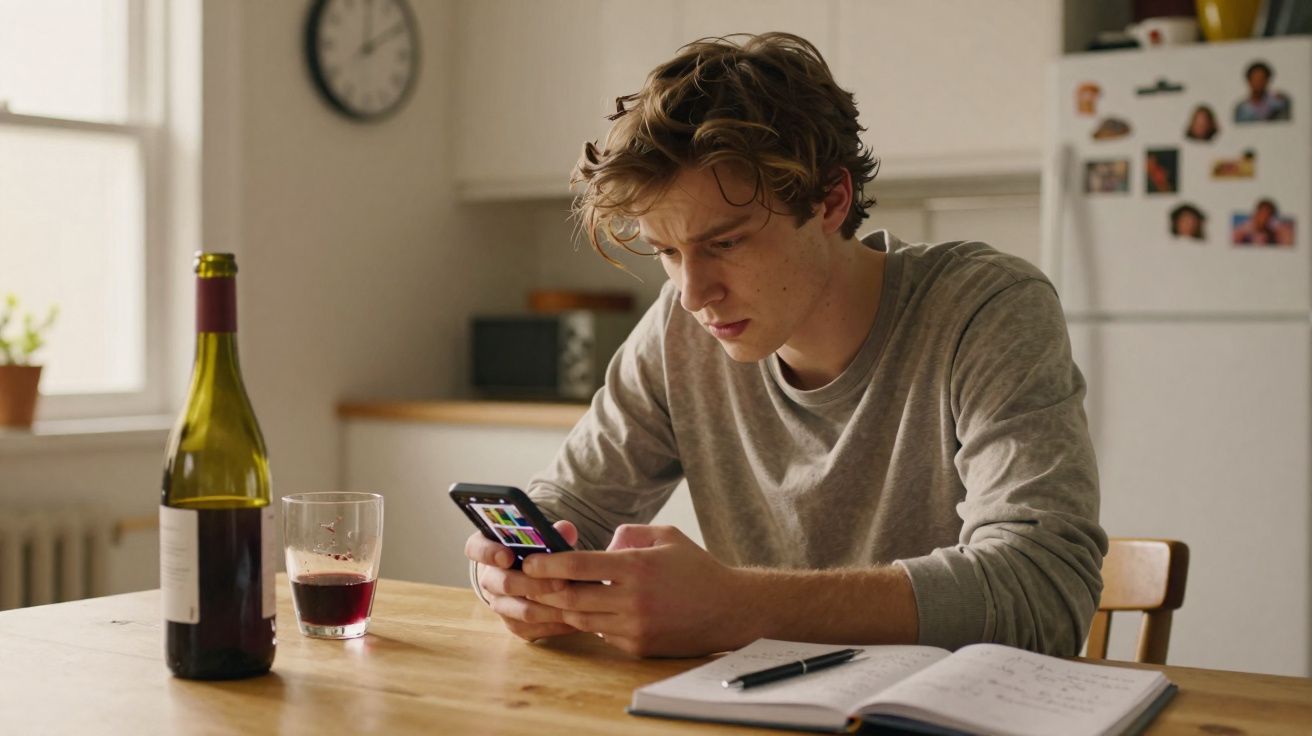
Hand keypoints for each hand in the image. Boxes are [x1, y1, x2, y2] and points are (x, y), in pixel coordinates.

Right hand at [464, 520, 580, 641]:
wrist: (531, 574)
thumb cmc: (535, 549)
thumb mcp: (539, 536)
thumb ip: (551, 531)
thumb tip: (566, 530)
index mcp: (487, 548)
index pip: (476, 548)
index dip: (489, 553)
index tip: (508, 556)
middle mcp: (488, 578)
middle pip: (502, 583)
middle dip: (532, 583)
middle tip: (560, 582)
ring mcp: (498, 603)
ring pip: (517, 610)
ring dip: (546, 607)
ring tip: (572, 602)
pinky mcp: (512, 623)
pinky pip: (528, 628)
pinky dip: (551, 624)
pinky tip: (572, 619)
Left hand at [522, 525, 760, 656]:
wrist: (729, 609)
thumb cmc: (697, 568)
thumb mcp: (666, 536)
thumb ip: (629, 534)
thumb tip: (602, 545)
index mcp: (637, 567)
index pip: (580, 565)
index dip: (549, 564)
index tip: (530, 561)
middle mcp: (633, 599)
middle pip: (572, 597)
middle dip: (543, 590)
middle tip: (523, 583)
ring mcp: (635, 626)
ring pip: (582, 619)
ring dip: (563, 607)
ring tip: (548, 595)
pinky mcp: (638, 646)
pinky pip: (602, 633)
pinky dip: (591, 621)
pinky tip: (586, 610)